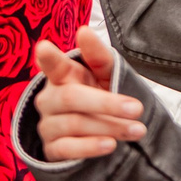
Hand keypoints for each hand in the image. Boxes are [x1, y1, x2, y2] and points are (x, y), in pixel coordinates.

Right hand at [30, 28, 147, 160]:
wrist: (102, 134)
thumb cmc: (101, 96)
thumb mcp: (106, 76)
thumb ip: (98, 56)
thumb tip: (84, 31)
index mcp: (61, 76)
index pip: (52, 65)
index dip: (48, 58)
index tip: (43, 48)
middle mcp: (49, 99)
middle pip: (71, 98)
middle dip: (106, 103)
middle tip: (137, 108)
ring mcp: (47, 125)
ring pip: (74, 124)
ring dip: (109, 126)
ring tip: (137, 130)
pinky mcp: (51, 150)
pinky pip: (67, 149)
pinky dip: (90, 147)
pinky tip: (111, 145)